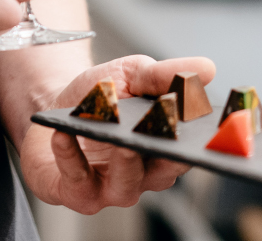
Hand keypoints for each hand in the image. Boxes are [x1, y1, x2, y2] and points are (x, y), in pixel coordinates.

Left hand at [18, 54, 216, 213]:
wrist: (54, 104)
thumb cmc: (102, 95)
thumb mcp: (133, 74)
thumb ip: (165, 75)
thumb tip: (207, 69)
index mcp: (164, 149)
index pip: (189, 151)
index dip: (199, 142)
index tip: (206, 125)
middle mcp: (144, 175)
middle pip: (163, 173)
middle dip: (166, 154)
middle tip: (164, 129)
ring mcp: (110, 188)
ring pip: (125, 185)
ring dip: (125, 163)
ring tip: (121, 140)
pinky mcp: (76, 192)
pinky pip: (77, 181)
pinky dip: (71, 157)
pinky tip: (65, 134)